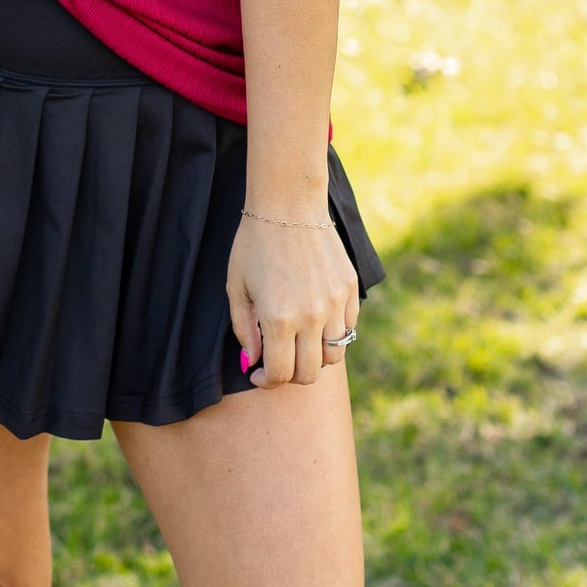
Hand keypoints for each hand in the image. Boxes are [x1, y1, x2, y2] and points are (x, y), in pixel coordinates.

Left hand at [227, 212, 358, 386]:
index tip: (258, 374)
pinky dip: (333, 333)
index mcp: (278, 317)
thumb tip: (253, 361)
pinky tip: (316, 319)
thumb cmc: (255, 243)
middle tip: (278, 360)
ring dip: (314, 356)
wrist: (288, 204)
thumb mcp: (236, 286)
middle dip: (290, 374)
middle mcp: (311, 316)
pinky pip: (348, 328)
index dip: (266, 381)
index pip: (281, 374)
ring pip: (333, 354)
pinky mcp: (350, 289)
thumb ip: (244, 329)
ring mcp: (335, 303)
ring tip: (298, 340)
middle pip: (309, 373)